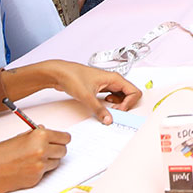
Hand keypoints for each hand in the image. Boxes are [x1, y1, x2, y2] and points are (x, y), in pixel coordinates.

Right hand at [0, 126, 70, 192]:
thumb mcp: (17, 138)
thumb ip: (34, 135)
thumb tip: (46, 131)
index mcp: (40, 137)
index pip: (65, 138)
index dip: (62, 139)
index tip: (60, 140)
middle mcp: (43, 151)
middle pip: (63, 151)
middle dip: (56, 149)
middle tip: (47, 149)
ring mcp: (40, 167)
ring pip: (56, 163)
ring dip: (49, 161)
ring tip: (33, 159)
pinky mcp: (36, 180)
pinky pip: (45, 173)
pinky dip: (39, 171)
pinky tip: (26, 168)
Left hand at [12, 59, 142, 121]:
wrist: (59, 73)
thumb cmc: (72, 77)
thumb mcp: (86, 96)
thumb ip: (99, 109)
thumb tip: (109, 120)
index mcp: (114, 78)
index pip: (134, 91)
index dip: (129, 103)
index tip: (118, 110)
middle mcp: (113, 80)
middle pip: (130, 94)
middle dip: (125, 105)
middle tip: (114, 112)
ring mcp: (107, 84)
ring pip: (122, 96)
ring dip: (119, 105)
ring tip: (109, 109)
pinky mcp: (101, 88)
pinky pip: (113, 97)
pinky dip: (112, 103)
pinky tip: (104, 105)